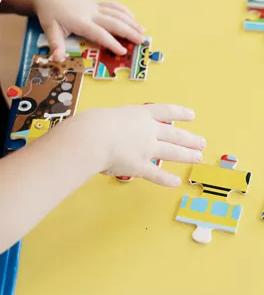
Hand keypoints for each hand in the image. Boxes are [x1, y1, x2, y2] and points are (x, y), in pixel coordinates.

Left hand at [33, 0, 144, 60]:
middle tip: (142, 41)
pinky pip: (113, 6)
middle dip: (129, 32)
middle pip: (114, 22)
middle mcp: (91, 13)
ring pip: (116, 13)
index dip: (112, 42)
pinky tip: (132, 18)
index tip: (123, 51)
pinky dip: (124, 11)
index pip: (99, 33)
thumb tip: (57, 59)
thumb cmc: (49, 13)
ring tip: (142, 31)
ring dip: (130, 22)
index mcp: (80, 21)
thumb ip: (56, 45)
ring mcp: (94, 6)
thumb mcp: (50, 30)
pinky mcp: (95, 3)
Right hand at [74, 104, 205, 186]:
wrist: (93, 137)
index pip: (164, 111)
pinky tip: (176, 182)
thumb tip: (109, 136)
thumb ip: (113, 126)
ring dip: (186, 155)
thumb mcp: (106, 117)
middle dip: (189, 138)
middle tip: (202, 142)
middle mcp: (147, 130)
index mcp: (138, 114)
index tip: (192, 115)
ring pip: (172, 152)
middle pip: (173, 134)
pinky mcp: (140, 166)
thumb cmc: (93, 123)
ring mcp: (146, 148)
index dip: (179, 112)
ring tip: (199, 157)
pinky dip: (167, 179)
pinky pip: (156, 174)